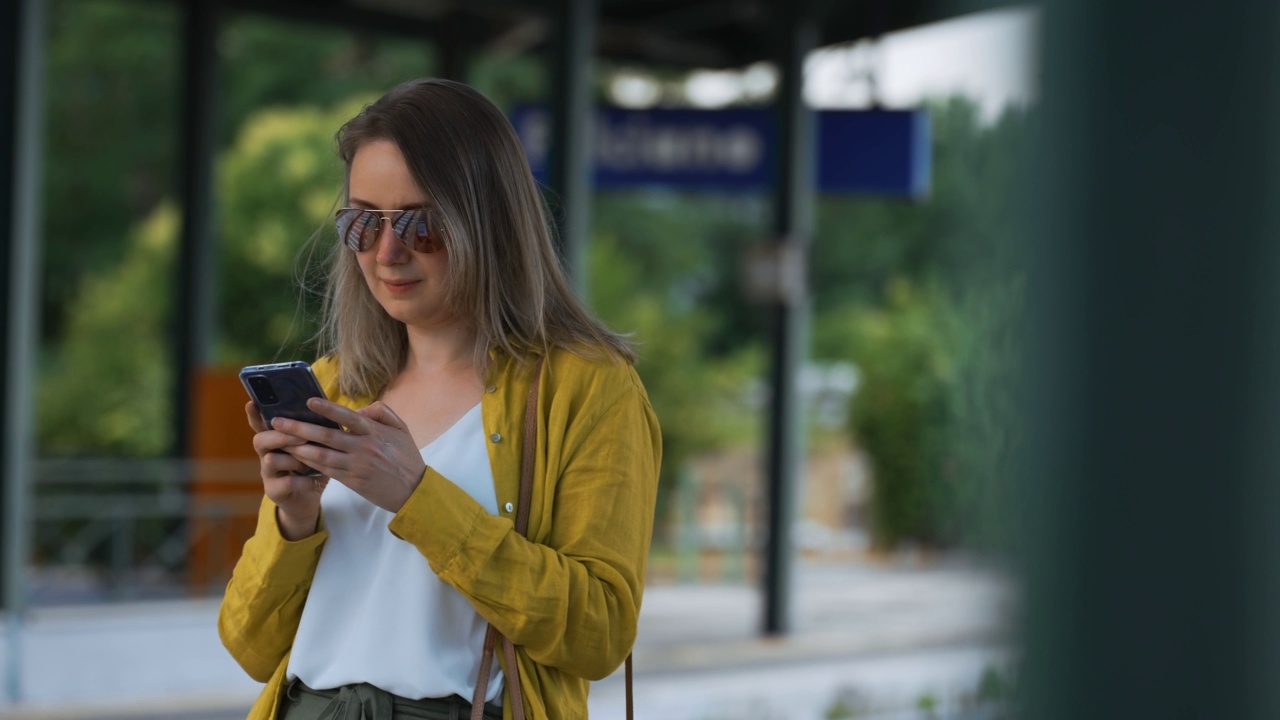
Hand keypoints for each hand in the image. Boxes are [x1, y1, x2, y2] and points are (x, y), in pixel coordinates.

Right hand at [245, 401, 326, 539]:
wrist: (310, 496)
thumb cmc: (313, 464)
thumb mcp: (314, 445)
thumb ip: (313, 430)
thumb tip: (326, 409)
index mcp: (275, 439)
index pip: (260, 423)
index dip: (254, 414)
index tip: (252, 403)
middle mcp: (266, 454)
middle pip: (260, 440)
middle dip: (281, 436)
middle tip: (302, 436)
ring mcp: (268, 473)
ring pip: (269, 460)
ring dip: (292, 460)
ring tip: (308, 464)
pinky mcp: (273, 490)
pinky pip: (286, 483)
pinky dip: (302, 481)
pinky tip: (313, 481)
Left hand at [268, 398, 426, 513]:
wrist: (414, 491)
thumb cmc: (407, 457)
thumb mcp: (401, 429)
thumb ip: (381, 412)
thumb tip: (359, 409)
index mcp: (375, 432)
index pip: (347, 417)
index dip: (327, 409)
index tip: (308, 401)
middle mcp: (363, 448)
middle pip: (327, 436)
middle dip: (300, 428)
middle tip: (278, 421)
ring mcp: (356, 466)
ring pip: (321, 455)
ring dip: (298, 447)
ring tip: (280, 440)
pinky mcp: (352, 481)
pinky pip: (326, 471)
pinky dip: (309, 464)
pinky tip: (295, 457)